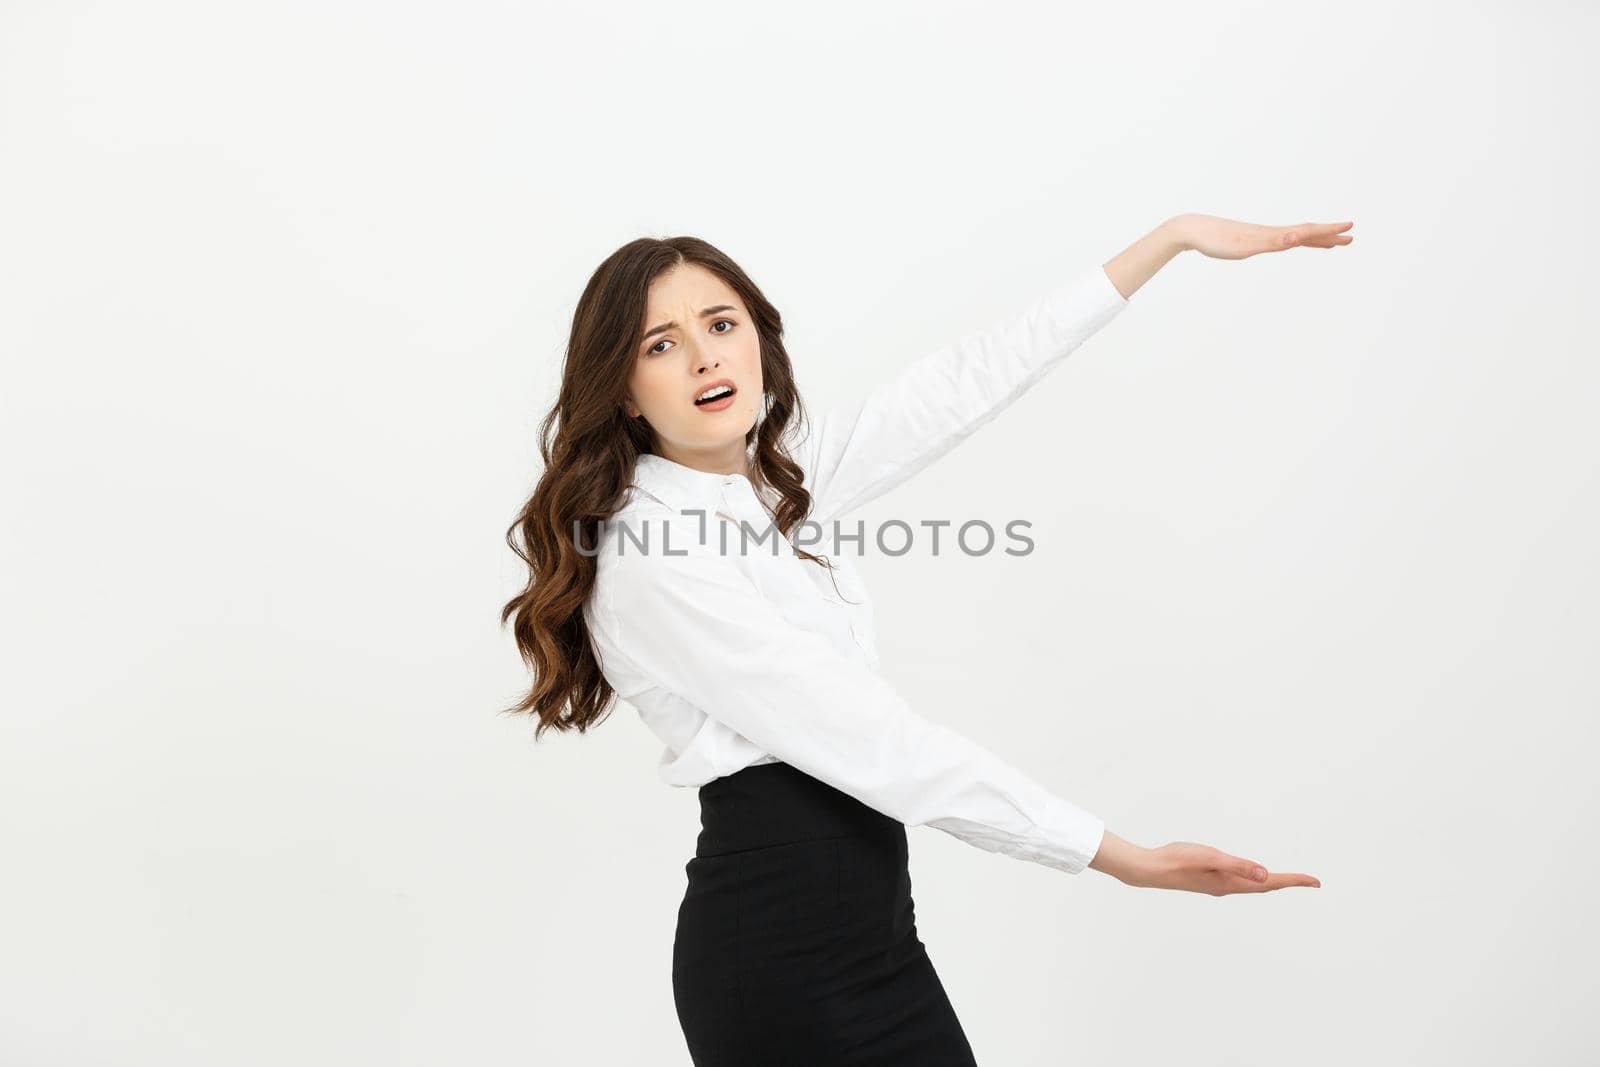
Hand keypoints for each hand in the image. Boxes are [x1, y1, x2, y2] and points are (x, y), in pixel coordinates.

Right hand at [1125, 840, 1320, 895]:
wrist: (1149, 870)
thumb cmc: (1178, 860)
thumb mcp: (1211, 857)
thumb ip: (1238, 866)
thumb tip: (1266, 875)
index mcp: (1232, 882)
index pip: (1271, 882)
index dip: (1294, 881)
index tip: (1316, 881)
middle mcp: (1228, 887)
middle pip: (1265, 887)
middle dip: (1288, 883)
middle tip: (1309, 881)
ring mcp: (1218, 885)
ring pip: (1253, 887)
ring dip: (1271, 883)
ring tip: (1286, 881)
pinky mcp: (1208, 880)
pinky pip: (1240, 883)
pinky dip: (1254, 880)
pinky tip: (1250, 877)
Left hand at [1169, 213, 1353, 259]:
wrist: (1192, 231)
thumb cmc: (1216, 240)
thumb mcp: (1246, 245)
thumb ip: (1273, 241)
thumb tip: (1298, 237)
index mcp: (1273, 234)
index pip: (1307, 232)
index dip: (1329, 231)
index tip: (1350, 229)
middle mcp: (1270, 233)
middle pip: (1306, 234)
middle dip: (1328, 237)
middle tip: (1350, 238)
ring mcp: (1261, 236)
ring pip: (1293, 237)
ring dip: (1313, 240)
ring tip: (1330, 243)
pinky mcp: (1250, 240)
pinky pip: (1279, 241)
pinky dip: (1292, 242)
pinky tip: (1291, 243)